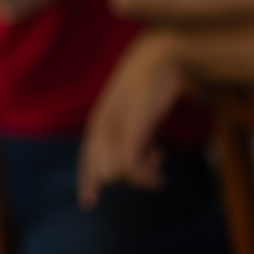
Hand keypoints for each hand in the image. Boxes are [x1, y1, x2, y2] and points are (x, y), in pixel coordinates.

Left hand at [77, 29, 187, 208]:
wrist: (165, 51)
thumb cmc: (159, 79)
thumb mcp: (145, 111)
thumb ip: (141, 133)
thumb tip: (148, 160)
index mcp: (102, 118)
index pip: (88, 156)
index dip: (87, 180)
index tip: (88, 203)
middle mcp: (103, 122)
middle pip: (102, 170)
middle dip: (126, 178)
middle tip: (156, 165)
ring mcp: (116, 123)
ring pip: (115, 172)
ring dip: (139, 178)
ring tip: (159, 164)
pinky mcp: (133, 124)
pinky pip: (130, 164)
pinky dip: (144, 176)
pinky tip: (159, 172)